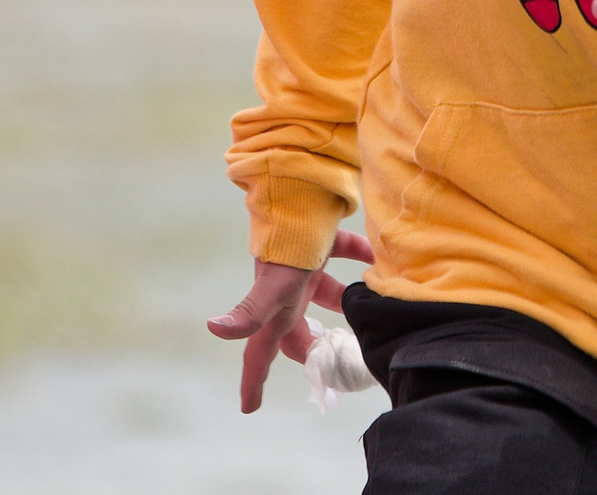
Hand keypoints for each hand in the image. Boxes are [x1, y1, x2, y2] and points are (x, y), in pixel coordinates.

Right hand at [207, 229, 373, 412]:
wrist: (299, 188)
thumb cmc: (287, 244)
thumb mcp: (272, 284)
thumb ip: (250, 312)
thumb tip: (214, 329)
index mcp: (276, 307)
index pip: (261, 351)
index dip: (253, 380)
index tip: (249, 407)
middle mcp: (289, 289)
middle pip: (296, 328)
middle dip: (309, 347)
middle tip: (328, 363)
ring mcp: (306, 264)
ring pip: (325, 292)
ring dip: (341, 305)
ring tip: (363, 317)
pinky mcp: (323, 240)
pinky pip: (346, 251)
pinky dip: (362, 257)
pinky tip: (382, 262)